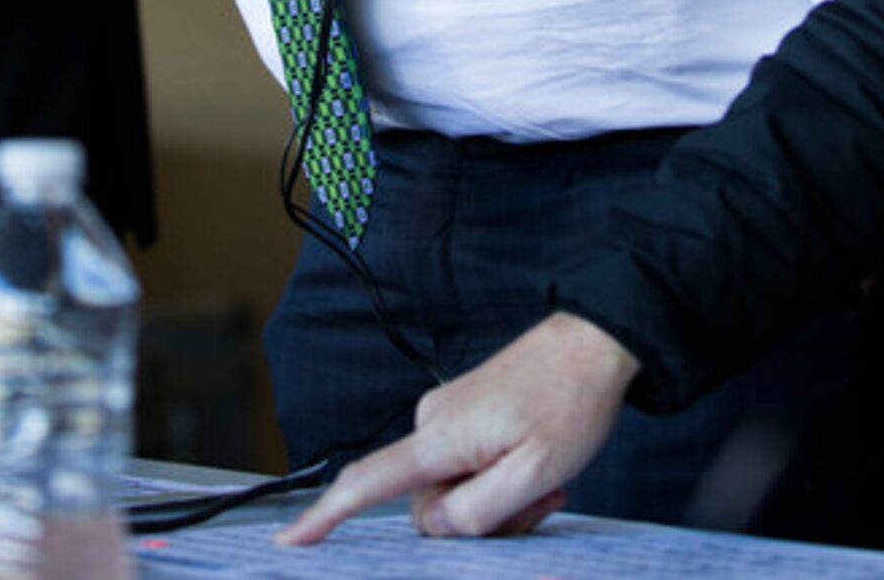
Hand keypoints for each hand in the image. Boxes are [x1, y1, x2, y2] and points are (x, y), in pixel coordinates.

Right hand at [276, 313, 638, 545]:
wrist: (595, 343)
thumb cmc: (571, 402)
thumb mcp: (535, 472)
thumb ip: (478, 510)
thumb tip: (436, 526)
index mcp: (441, 435)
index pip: (368, 481)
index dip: (326, 515)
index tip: (289, 539)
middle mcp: (432, 422)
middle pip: (430, 504)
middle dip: (479, 520)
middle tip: (537, 502)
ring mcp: (447, 415)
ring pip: (453, 490)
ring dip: (495, 501)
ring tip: (545, 482)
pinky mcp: (464, 413)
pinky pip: (465, 467)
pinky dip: (497, 480)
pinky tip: (537, 469)